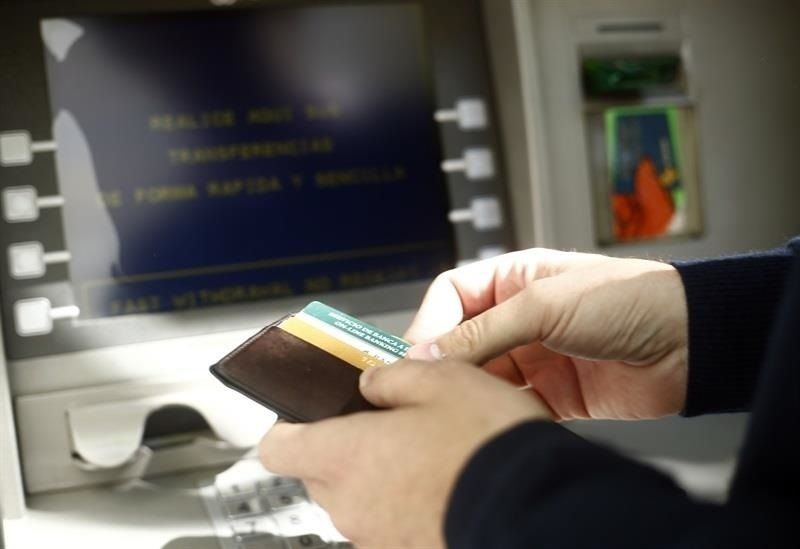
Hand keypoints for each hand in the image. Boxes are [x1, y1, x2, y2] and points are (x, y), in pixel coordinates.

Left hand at [259, 360, 550, 548]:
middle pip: (321, 473)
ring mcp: (379, 539)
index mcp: (346, 455)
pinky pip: (391, 526)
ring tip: (430, 455)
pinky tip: (446, 486)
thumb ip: (393, 376)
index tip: (307, 413)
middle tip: (387, 423)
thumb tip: (372, 383)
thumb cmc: (488, 445)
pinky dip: (407, 507)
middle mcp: (352, 506)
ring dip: (381, 479)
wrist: (539, 509)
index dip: (289, 425)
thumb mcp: (442, 379)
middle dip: (346, 447)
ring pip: (360, 501)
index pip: (278, 447)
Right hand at [405, 249, 688, 419]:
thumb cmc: (626, 300)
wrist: (690, 343)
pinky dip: (499, 412)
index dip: (428, 323)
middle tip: (425, 387)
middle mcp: (518, 317)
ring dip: (470, 389)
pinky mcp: (552, 393)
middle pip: (460, 339)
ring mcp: (534, 356)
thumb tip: (427, 353)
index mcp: (514, 280)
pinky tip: (496, 417)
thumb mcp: (543, 306)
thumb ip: (483, 332)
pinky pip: (510, 404)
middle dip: (443, 362)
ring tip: (460, 403)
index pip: (451, 296)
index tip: (414, 355)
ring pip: (482, 375)